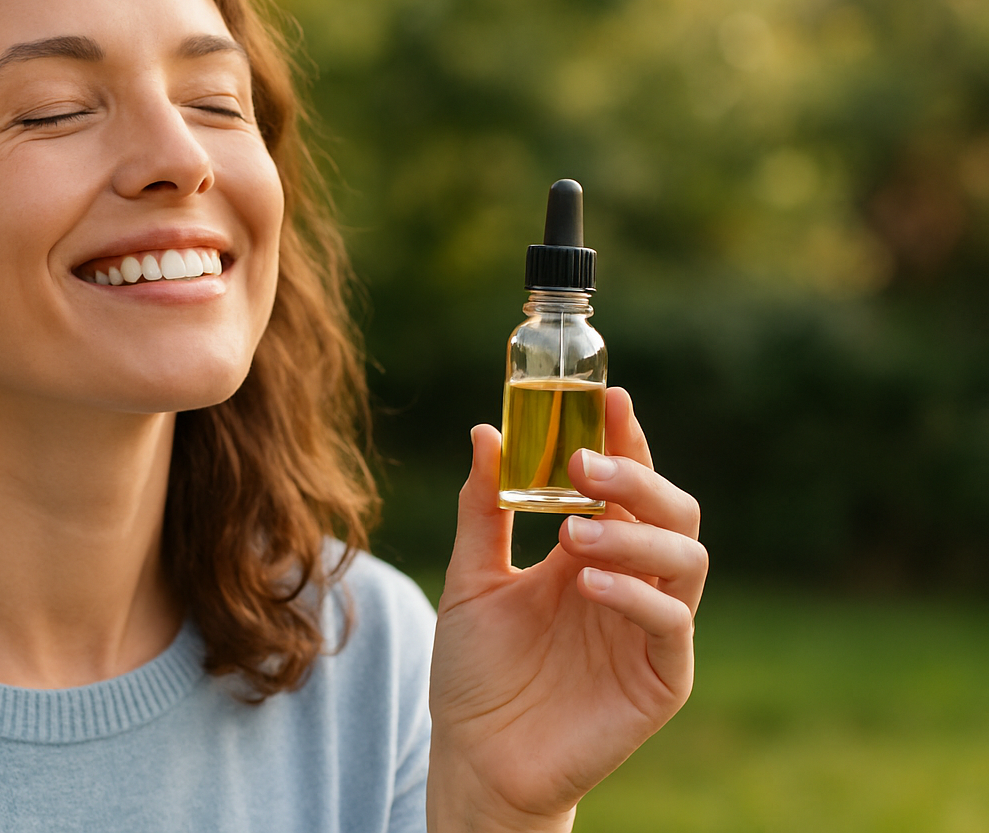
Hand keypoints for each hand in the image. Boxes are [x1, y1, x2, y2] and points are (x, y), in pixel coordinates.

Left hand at [426, 387, 707, 832]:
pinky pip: (671, 623)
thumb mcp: (469, 578)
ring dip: (635, 533)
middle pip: (671, 510)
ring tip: (575, 530)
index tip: (608, 397)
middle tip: (585, 463)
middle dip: (637, 477)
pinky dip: (636, 595)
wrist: (475, 757)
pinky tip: (589, 582)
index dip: (625, 439)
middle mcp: (631, 579)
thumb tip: (486, 430)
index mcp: (591, 548)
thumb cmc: (475, 670)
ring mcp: (651, 627)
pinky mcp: (662, 677)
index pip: (625, 482)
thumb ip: (483, 508)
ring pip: (685, 558)